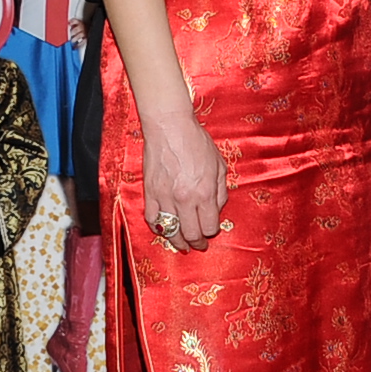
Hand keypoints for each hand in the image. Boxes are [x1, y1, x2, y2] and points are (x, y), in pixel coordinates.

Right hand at [141, 111, 227, 253]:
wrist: (170, 127)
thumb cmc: (196, 142)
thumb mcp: (218, 165)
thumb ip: (220, 191)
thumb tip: (216, 209)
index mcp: (204, 192)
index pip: (209, 226)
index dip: (211, 232)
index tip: (210, 231)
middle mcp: (185, 199)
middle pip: (191, 234)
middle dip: (197, 242)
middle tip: (198, 245)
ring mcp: (165, 197)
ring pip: (171, 231)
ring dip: (178, 241)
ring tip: (182, 244)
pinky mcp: (150, 193)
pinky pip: (153, 219)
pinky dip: (159, 228)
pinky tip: (164, 229)